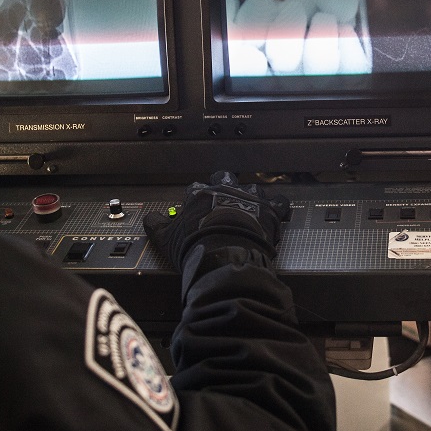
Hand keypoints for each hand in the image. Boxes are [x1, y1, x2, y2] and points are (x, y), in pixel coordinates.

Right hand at [143, 171, 289, 272]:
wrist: (226, 253)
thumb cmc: (196, 245)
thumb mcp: (166, 238)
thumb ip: (157, 225)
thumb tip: (150, 220)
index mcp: (201, 194)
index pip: (196, 187)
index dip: (197, 196)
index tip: (197, 204)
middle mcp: (226, 190)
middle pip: (225, 177)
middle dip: (225, 184)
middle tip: (225, 197)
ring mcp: (249, 199)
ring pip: (252, 188)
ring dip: (252, 197)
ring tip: (252, 207)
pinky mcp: (269, 211)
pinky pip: (279, 203)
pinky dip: (279, 208)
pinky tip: (278, 213)